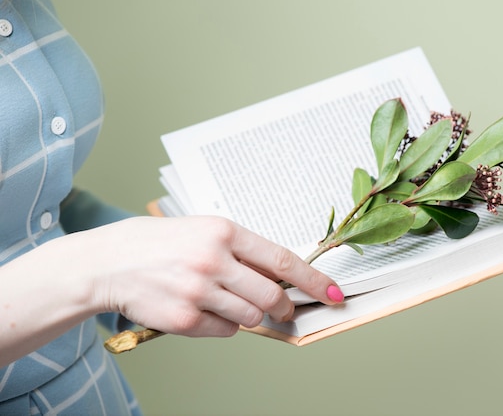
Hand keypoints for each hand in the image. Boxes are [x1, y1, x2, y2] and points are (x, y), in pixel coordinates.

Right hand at [83, 215, 342, 337]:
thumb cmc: (159, 243)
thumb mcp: (202, 231)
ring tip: (222, 300)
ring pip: (251, 318)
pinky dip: (222, 326)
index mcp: (223, 232)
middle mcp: (213, 260)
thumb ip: (241, 252)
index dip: (313, 280)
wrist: (108, 262)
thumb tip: (279, 277)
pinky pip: (224, 332)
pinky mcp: (184, 319)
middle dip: (285, 308)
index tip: (334, 293)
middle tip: (285, 311)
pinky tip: (201, 309)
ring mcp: (199, 291)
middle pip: (272, 297)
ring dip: (248, 315)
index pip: (281, 260)